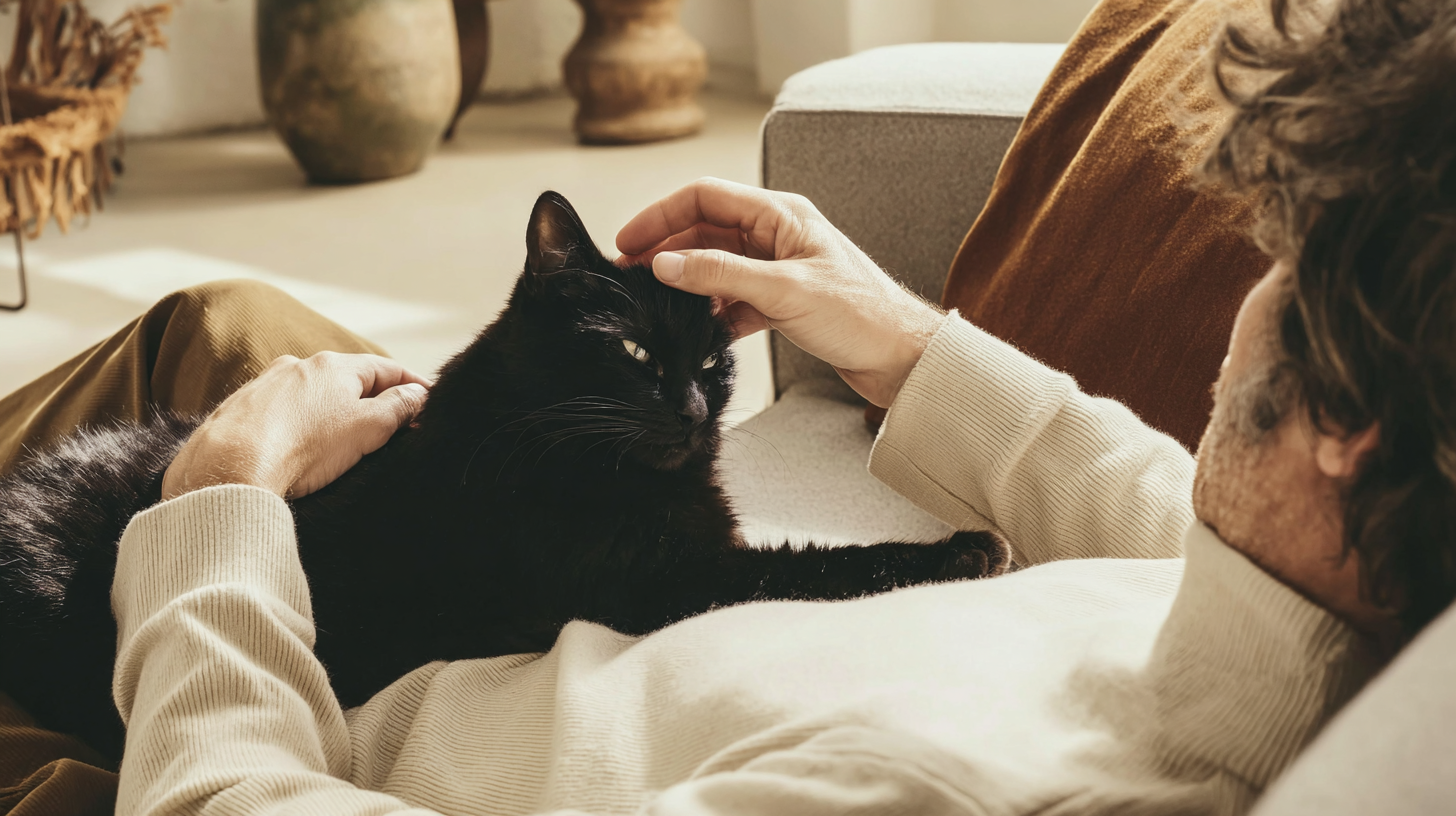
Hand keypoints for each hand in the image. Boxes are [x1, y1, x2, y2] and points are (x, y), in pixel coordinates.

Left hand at [162, 352, 430, 500]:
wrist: (228, 469)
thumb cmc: (302, 447)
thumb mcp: (367, 428)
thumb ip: (398, 407)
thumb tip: (418, 394)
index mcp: (334, 366)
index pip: (387, 368)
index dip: (413, 386)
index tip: (427, 404)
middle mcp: (298, 365)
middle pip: (349, 380)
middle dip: (373, 400)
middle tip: (392, 429)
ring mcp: (266, 384)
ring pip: (313, 395)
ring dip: (334, 412)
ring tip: (344, 443)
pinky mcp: (240, 409)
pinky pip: (282, 412)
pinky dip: (300, 424)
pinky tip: (300, 448)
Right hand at [616, 177, 943, 407]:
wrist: (903, 359)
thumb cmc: (863, 316)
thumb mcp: (783, 291)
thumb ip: (720, 274)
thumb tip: (666, 264)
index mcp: (781, 214)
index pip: (705, 197)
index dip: (661, 216)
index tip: (629, 242)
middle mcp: (778, 235)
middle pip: (706, 230)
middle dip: (666, 250)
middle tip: (630, 276)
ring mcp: (779, 268)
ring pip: (717, 266)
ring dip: (688, 283)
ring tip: (658, 306)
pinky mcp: (783, 302)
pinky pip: (734, 299)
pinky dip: (713, 313)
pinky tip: (699, 332)